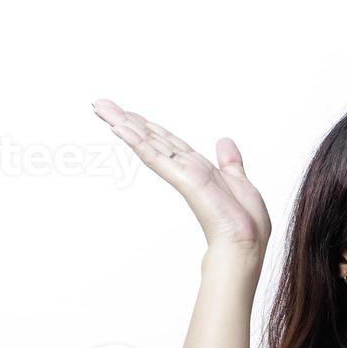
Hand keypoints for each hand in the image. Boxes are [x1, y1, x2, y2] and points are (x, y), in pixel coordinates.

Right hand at [92, 98, 271, 256]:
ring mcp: (181, 173)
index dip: (148, 127)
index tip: (128, 114)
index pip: (167, 142)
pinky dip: (137, 141)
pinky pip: (155, 157)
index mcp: (198, 169)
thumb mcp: (240, 183)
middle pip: (151, 138)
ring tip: (101, 108)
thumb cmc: (245, 224)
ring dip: (124, 124)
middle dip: (127, 120)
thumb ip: (230, 162)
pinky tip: (119, 128)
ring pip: (148, 143)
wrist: (245, 242)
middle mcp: (185, 168)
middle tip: (101, 104)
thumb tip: (224, 142)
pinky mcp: (182, 179)